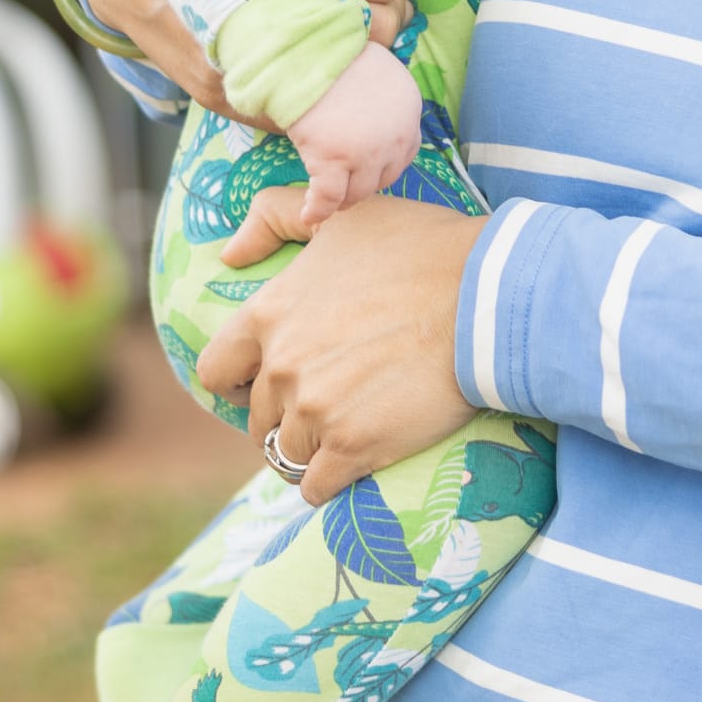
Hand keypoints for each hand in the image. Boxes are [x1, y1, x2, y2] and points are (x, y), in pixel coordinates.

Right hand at [77, 0, 415, 113]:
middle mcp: (222, 3)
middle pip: (352, 29)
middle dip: (377, 14)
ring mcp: (219, 60)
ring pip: (329, 79)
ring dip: (354, 59)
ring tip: (351, 26)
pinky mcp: (218, 99)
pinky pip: (295, 114)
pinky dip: (318, 95)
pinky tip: (321, 64)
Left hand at [197, 199, 488, 503]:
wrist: (484, 294)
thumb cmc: (422, 246)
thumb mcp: (342, 216)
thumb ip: (275, 218)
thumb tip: (230, 254)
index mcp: (270, 314)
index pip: (216, 370)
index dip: (237, 383)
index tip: (261, 386)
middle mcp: (282, 366)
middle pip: (258, 417)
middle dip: (283, 416)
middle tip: (320, 409)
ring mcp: (314, 410)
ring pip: (286, 453)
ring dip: (308, 451)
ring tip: (339, 439)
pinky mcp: (352, 446)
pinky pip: (317, 486)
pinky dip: (328, 483)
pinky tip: (349, 468)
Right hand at [287, 41, 423, 224]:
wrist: (304, 47)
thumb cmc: (332, 52)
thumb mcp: (377, 68)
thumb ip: (383, 97)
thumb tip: (372, 116)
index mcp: (410, 109)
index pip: (405, 152)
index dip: (383, 164)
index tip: (366, 167)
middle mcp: (395, 135)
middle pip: (383, 176)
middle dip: (363, 182)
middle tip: (344, 185)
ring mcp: (365, 151)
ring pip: (357, 192)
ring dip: (341, 199)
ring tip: (326, 200)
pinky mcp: (332, 159)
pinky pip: (327, 198)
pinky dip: (317, 210)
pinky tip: (307, 215)